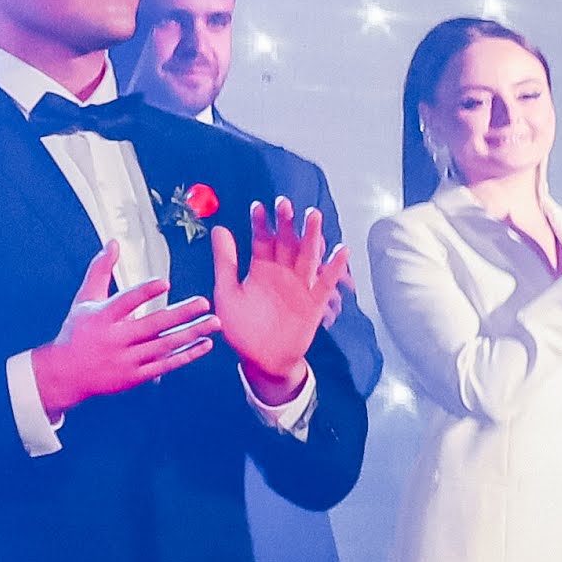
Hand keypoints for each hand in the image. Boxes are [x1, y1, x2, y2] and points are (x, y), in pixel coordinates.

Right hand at [33, 248, 217, 410]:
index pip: (124, 302)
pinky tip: (205, 343)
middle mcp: (114, 339)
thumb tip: (113, 242)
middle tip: (205, 302)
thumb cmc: (78, 330)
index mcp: (101, 317)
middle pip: (151, 325)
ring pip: (163, 346)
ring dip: (191, 334)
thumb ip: (100, 270)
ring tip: (215, 322)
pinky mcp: (135, 376)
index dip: (144, 292)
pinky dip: (187, 355)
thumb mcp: (85, 300)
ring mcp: (125, 360)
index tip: (165, 281)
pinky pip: (165, 365)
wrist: (65, 373)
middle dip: (180, 314)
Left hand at [205, 205, 342, 401]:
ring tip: (313, 215)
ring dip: (312, 236)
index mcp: (260, 269)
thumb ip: (226, 262)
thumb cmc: (241, 328)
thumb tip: (220, 229)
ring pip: (308, 255)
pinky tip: (342, 249)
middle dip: (286, 222)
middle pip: (287, 242)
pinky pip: (327, 282)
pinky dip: (335, 266)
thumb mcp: (227, 292)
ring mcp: (299, 286)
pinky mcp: (314, 302)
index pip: (262, 239)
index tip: (258, 206)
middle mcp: (281, 273)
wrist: (263, 359)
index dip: (260, 223)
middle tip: (284, 202)